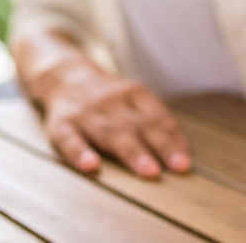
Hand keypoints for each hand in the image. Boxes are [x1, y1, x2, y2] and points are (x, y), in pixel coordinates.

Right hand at [38, 57, 190, 177]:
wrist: (63, 75)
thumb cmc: (108, 98)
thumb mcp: (133, 97)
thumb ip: (156, 119)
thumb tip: (183, 148)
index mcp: (132, 93)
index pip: (156, 115)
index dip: (172, 138)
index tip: (185, 162)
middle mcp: (110, 102)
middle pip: (137, 125)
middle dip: (158, 146)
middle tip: (176, 166)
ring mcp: (85, 113)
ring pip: (109, 132)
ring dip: (130, 151)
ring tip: (147, 170)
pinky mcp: (61, 125)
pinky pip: (70, 139)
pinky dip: (79, 152)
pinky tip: (90, 165)